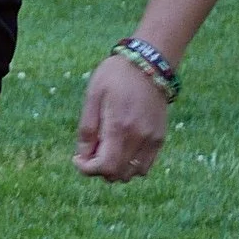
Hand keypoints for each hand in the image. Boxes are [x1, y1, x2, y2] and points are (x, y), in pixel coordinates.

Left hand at [74, 53, 169, 180]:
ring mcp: (152, 139)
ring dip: (115, 169)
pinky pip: (145, 166)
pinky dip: (130, 165)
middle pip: (117, 174)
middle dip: (99, 169)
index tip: (78, 159)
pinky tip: (121, 149)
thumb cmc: (115, 76)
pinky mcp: (160, 137)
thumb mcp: (92, 96)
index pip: (105, 167)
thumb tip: (82, 156)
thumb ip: (87, 129)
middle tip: (91, 151)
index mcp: (119, 126)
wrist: (148, 63)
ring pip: (132, 174)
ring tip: (106, 149)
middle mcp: (139, 137)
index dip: (87, 169)